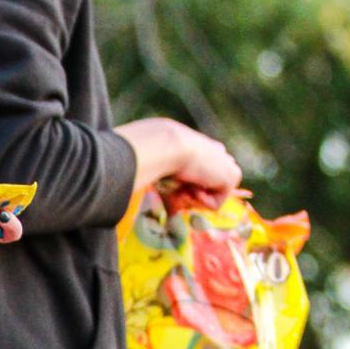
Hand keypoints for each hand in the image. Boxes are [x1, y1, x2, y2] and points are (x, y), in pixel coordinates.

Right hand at [118, 117, 241, 196]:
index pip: (203, 170)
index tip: (175, 184)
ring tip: (181, 184)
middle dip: (193, 192)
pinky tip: (191, 184)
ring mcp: (225, 165)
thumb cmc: (151, 146)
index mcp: (201, 145)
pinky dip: (200, 201)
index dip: (189, 184)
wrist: (164, 143)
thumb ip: (154, 164)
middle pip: (208, 185)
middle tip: (176, 187)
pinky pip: (215, 205)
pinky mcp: (230, 177)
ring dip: (194, 196)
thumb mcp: (153, 154)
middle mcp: (216, 153)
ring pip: (210, 196)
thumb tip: (118, 176)